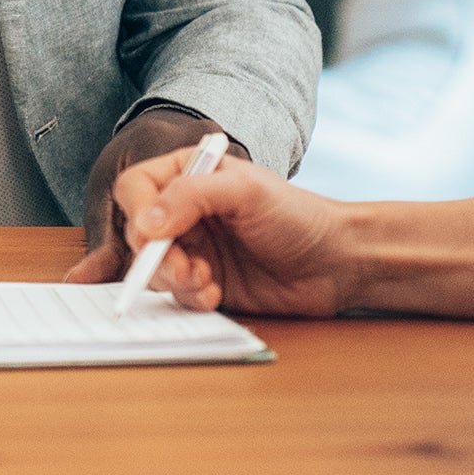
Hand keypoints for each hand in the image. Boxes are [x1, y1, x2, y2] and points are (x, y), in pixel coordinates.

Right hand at [63, 142, 358, 317]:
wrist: (337, 263)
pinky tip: (215, 296)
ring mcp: (194, 250)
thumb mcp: (245, 192)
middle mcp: (184, 213)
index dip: (137, 212)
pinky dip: (190, 298)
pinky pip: (177, 295)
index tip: (153, 236)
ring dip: (174, 280)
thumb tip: (146, 223)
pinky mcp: (205, 284)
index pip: (137, 188)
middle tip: (183, 269)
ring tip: (206, 281)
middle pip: (138, 234)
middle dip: (155, 256)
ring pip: (154, 269)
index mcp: (189, 177)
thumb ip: (191, 196)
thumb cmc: (297, 215)